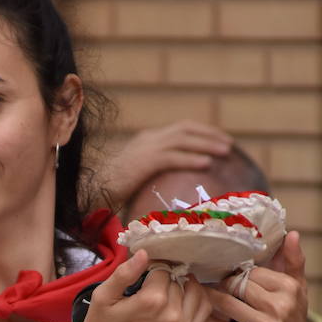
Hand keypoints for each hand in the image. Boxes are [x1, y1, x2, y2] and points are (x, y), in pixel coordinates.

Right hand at [63, 249, 211, 321]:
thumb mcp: (103, 297)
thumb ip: (124, 273)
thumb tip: (144, 253)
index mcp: (151, 301)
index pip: (164, 270)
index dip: (153, 268)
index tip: (144, 274)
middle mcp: (172, 315)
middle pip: (180, 281)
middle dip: (168, 279)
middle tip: (152, 285)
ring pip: (197, 293)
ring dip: (186, 287)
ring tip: (170, 290)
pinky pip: (203, 313)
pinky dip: (196, 302)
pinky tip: (182, 301)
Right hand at [101, 120, 232, 209]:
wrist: (91, 191)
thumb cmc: (112, 191)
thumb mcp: (138, 178)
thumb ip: (156, 176)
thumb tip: (175, 188)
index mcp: (147, 140)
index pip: (180, 129)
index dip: (202, 132)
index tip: (219, 140)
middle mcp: (148, 139)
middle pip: (185, 129)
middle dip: (210, 134)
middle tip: (230, 144)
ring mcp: (146, 148)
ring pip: (183, 139)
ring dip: (207, 144)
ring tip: (226, 152)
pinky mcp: (144, 161)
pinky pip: (173, 157)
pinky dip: (192, 158)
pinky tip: (207, 164)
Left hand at [204, 232, 310, 321]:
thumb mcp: (298, 292)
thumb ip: (293, 262)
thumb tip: (291, 233)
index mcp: (289, 288)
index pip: (252, 271)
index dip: (235, 271)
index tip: (221, 270)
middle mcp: (280, 306)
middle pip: (238, 285)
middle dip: (221, 283)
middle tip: (204, 279)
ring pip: (228, 304)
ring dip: (211, 298)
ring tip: (199, 293)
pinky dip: (210, 320)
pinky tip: (202, 315)